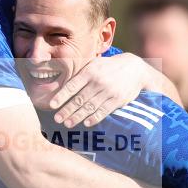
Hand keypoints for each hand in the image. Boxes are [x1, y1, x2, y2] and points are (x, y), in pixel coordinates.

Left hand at [50, 53, 178, 127]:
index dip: (61, 96)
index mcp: (90, 71)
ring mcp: (108, 91)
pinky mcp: (118, 100)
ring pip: (90, 107)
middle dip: (67, 110)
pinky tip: (86, 123)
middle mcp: (98, 81)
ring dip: (77, 117)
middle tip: (57, 119)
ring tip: (67, 124)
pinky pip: (104, 111)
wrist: (134, 68)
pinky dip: (94, 118)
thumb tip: (62, 85)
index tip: (52, 105)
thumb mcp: (94, 64)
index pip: (72, 86)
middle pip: (79, 99)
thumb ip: (80, 74)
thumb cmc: (109, 67)